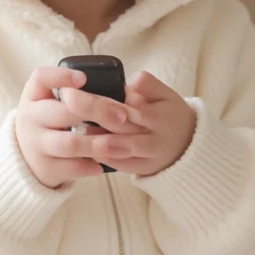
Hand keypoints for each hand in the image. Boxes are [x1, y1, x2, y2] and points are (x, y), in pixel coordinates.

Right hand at [15, 66, 132, 189]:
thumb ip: (79, 94)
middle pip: (64, 111)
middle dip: (98, 111)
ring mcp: (35, 144)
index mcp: (34, 96)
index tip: (84, 78)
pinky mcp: (44, 167)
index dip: (61, 76)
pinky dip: (90, 166)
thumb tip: (131, 86)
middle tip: (123, 116)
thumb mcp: (53, 103)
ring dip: (99, 144)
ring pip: (70, 143)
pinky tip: (104, 164)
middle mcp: (30, 117)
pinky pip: (70, 167)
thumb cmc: (50, 123)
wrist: (28, 159)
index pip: (41, 78)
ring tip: (124, 146)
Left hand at [58, 70, 195, 176]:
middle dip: (92, 111)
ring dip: (94, 138)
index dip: (111, 100)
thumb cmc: (170, 114)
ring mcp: (146, 157)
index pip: (134, 108)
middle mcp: (153, 139)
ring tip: (74, 126)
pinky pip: (117, 164)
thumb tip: (129, 86)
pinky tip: (82, 146)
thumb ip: (149, 85)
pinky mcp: (139, 169)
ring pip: (117, 148)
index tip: (85, 87)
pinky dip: (100, 155)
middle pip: (120, 125)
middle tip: (68, 97)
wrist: (187, 146)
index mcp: (161, 117)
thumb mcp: (167, 94)